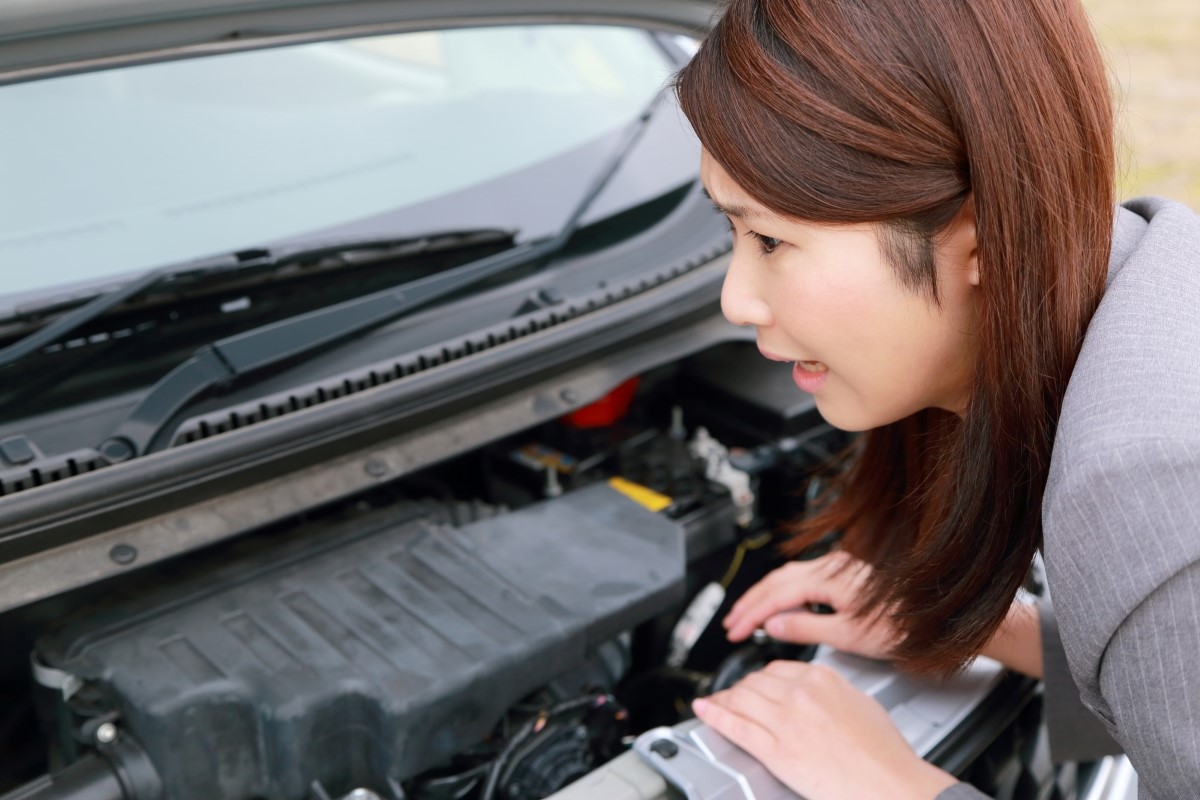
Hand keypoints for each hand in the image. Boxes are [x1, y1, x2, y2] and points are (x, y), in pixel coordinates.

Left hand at [693, 660, 956, 799]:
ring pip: (742, 699)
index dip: (761, 678)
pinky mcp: (776, 750)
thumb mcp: (861, 704)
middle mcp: (800, 694)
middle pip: (755, 681)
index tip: (756, 683)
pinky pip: (737, 726)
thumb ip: (831, 691)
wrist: (891, 785)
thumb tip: (815, 690)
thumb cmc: (885, 754)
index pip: (777, 669)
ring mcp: (786, 721)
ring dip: (725, 699)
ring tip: (717, 701)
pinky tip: (705, 709)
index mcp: (822, 679)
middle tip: (735, 695)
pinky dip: (715, 715)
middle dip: (741, 688)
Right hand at [724, 551, 897, 659]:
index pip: (777, 596)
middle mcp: (832, 566)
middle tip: (732, 623)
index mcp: (830, 578)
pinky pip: (802, 577)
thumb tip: (773, 625)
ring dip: (765, 595)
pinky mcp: (844, 573)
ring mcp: (838, 567)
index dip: (752, 614)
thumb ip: (806, 628)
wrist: (932, 618)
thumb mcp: (848, 636)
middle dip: (750, 602)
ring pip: (788, 576)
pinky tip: (780, 605)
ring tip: (747, 615)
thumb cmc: (900, 627)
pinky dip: (783, 591)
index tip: (735, 631)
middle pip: (777, 580)